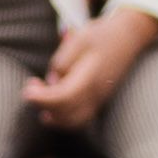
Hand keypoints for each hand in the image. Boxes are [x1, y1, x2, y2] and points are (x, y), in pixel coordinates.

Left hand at [20, 9, 157, 131]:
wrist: (130, 37)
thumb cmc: (101, 36)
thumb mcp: (78, 39)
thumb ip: (62, 61)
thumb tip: (52, 81)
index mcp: (90, 78)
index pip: (62, 98)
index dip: (42, 98)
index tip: (28, 89)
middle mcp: (96, 94)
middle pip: (65, 113)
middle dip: (42, 104)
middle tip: (32, 87)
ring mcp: (98, 100)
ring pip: (72, 121)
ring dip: (51, 114)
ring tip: (39, 96)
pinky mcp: (98, 102)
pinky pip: (79, 119)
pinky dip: (62, 118)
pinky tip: (49, 109)